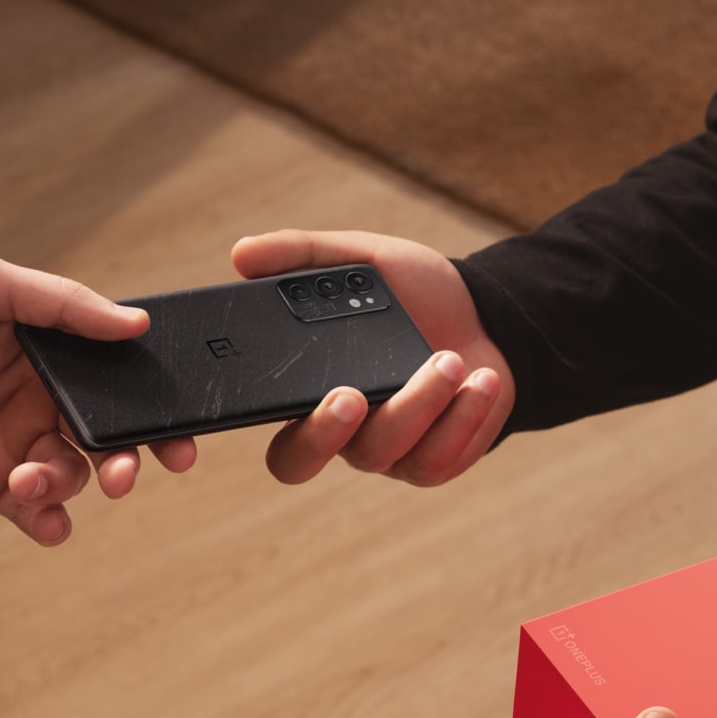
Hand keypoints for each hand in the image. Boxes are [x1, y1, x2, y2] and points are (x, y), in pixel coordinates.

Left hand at [0, 253, 196, 544]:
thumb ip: (64, 304)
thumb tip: (134, 324)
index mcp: (51, 350)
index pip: (119, 383)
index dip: (155, 410)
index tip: (180, 435)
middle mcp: (40, 398)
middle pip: (109, 438)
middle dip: (129, 460)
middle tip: (125, 475)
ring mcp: (14, 442)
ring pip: (72, 476)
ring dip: (68, 485)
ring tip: (30, 480)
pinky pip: (33, 509)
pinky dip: (49, 521)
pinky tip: (47, 521)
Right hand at [231, 230, 513, 485]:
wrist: (489, 316)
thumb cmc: (414, 294)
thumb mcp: (363, 260)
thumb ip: (305, 255)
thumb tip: (241, 253)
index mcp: (303, 384)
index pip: (250, 415)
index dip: (227, 423)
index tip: (239, 400)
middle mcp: (334, 428)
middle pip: (299, 459)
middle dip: (323, 432)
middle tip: (349, 394)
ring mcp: (382, 452)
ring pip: (380, 450)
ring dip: (418, 403)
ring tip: (449, 359)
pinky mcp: (431, 463)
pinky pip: (436, 457)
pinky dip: (462, 416)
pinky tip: (480, 381)